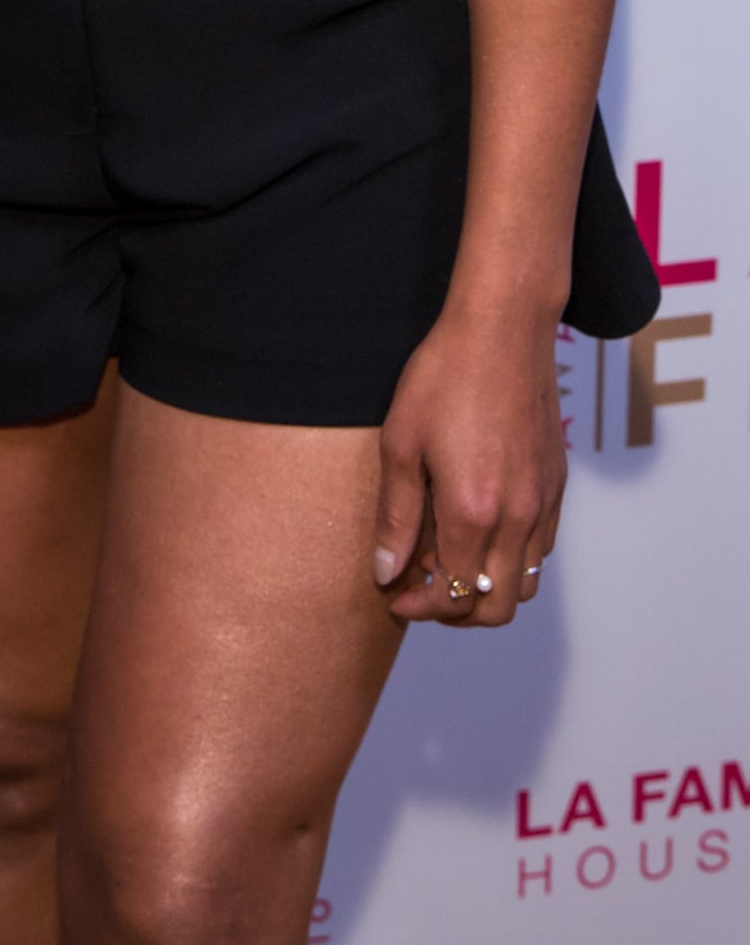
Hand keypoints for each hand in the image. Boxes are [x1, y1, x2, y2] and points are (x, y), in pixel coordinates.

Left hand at [372, 308, 564, 627]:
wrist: (502, 331)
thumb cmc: (444, 378)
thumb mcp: (401, 444)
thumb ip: (396, 516)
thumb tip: (387, 572)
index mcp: (473, 512)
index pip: (452, 595)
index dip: (419, 607)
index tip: (394, 595)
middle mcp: (518, 519)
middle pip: (496, 608)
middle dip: (454, 612)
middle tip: (419, 587)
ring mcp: (545, 504)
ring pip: (526, 584)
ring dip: (486, 589)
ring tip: (446, 559)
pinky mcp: (558, 486)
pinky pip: (542, 549)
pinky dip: (510, 560)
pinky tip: (478, 529)